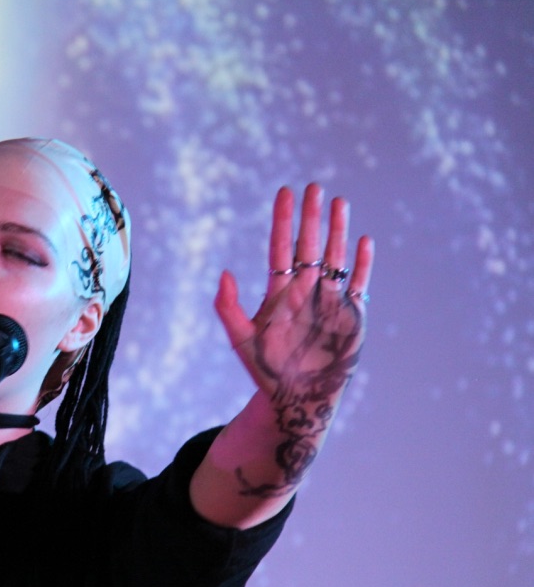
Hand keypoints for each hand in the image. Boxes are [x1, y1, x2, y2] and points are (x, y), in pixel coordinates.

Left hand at [213, 184, 372, 494]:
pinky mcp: (351, 316)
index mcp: (279, 293)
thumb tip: (223, 272)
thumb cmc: (267, 371)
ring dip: (337, 231)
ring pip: (335, 257)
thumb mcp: (241, 339)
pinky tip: (363, 242)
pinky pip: (359, 283)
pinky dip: (362, 264)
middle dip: (311, 217)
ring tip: (338, 202)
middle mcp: (305, 291)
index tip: (285, 193)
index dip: (282, 221)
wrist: (298, 399)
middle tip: (314, 187)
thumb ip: (228, 307)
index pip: (280, 248)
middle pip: (309, 246)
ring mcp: (330, 301)